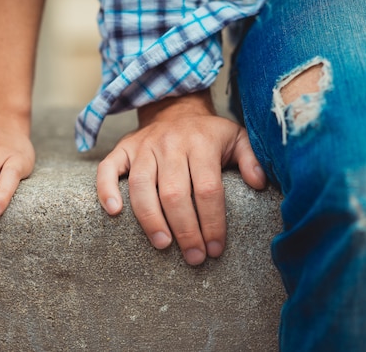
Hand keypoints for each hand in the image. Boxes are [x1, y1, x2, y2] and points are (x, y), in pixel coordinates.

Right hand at [96, 91, 265, 265]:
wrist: (174, 108)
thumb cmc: (207, 133)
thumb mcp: (236, 137)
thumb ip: (251, 158)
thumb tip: (259, 183)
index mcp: (201, 142)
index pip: (207, 189)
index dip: (212, 222)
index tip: (216, 249)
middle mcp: (170, 143)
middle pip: (174, 192)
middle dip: (185, 230)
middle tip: (193, 257)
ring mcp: (143, 146)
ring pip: (141, 185)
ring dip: (150, 218)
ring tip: (162, 244)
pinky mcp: (122, 148)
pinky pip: (108, 168)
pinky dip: (106, 189)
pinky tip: (114, 212)